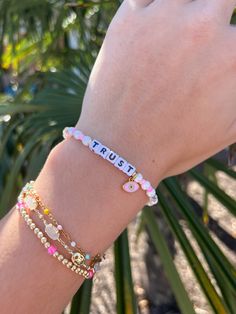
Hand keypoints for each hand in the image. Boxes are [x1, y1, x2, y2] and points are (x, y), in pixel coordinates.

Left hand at [77, 0, 235, 184]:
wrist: (121, 151)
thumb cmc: (175, 146)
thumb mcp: (228, 128)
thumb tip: (235, 72)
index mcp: (232, 56)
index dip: (227, 45)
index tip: (219, 51)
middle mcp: (203, 29)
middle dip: (218, 12)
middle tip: (201, 33)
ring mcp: (164, 20)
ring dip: (186, 8)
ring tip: (179, 27)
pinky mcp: (129, 21)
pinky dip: (151, 4)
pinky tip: (153, 20)